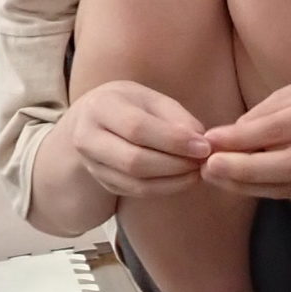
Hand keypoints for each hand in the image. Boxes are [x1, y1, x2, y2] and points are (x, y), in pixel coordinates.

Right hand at [60, 80, 212, 200]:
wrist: (89, 123)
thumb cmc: (128, 106)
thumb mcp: (150, 100)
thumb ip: (176, 117)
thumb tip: (200, 141)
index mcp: (100, 106)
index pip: (137, 128)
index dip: (173, 140)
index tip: (203, 147)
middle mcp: (87, 136)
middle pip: (134, 160)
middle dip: (175, 164)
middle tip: (202, 161)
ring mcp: (91, 163)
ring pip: (135, 181)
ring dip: (173, 180)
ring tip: (196, 171)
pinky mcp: (101, 182)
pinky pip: (135, 191)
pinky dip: (164, 188)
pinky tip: (183, 179)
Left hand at [202, 69, 290, 197]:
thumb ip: (270, 110)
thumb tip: (231, 134)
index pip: (282, 128)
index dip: (243, 138)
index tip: (211, 138)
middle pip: (287, 165)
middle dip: (243, 169)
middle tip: (209, 167)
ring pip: (289, 185)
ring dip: (247, 184)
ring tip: (214, 176)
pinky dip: (262, 189)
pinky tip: (237, 182)